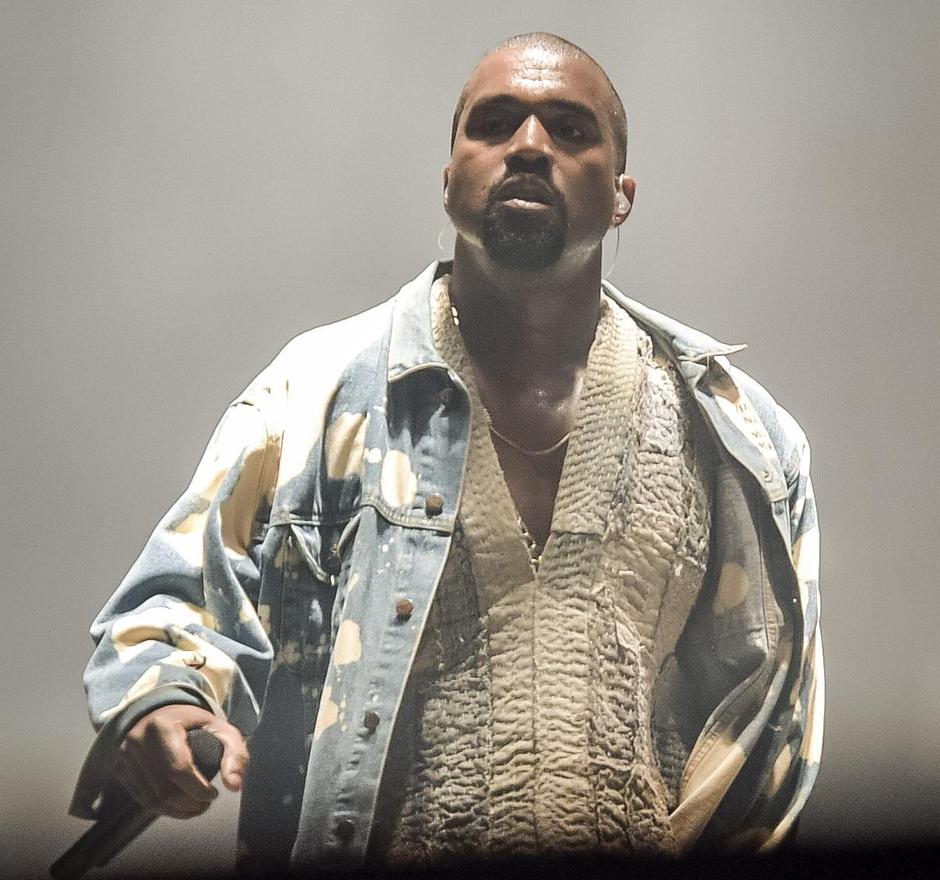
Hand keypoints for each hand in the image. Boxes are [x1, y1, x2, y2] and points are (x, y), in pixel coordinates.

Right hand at [115, 704, 247, 818]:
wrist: (161, 713)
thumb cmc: (194, 723)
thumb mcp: (221, 729)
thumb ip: (235, 754)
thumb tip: (235, 785)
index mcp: (162, 726)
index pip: (179, 769)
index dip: (198, 789)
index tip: (213, 794)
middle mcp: (138, 740)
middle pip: (164, 789)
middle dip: (189, 804)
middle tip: (205, 804)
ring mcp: (125, 755)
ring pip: (151, 799)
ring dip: (176, 811)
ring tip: (195, 807)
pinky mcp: (120, 769)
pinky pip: (141, 799)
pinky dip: (162, 809)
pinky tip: (178, 806)